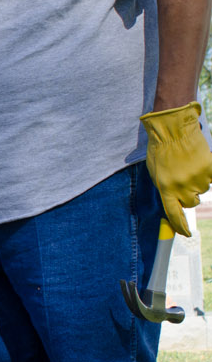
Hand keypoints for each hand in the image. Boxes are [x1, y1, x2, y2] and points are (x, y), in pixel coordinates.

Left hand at [140, 101, 211, 236]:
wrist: (173, 129)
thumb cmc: (160, 149)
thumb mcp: (156, 173)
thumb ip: (165, 189)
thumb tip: (175, 202)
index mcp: (165, 188)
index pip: (174, 215)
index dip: (181, 226)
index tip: (186, 233)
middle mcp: (182, 186)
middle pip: (191, 202)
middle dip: (188, 194)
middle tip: (184, 178)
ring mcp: (197, 178)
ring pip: (203, 189)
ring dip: (197, 181)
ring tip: (189, 164)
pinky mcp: (209, 168)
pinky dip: (207, 172)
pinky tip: (201, 162)